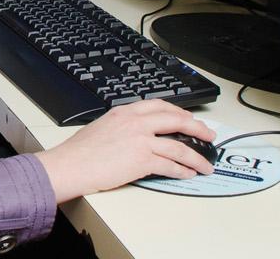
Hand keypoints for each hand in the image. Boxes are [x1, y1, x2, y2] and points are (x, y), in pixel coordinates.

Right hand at [32, 100, 214, 201]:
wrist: (70, 165)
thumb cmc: (80, 152)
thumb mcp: (103, 127)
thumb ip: (123, 127)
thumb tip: (138, 137)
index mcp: (125, 111)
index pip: (160, 105)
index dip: (179, 112)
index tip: (189, 118)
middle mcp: (135, 121)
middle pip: (176, 119)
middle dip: (197, 127)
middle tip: (208, 134)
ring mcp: (141, 139)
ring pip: (179, 145)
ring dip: (196, 156)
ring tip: (205, 164)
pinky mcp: (142, 159)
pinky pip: (170, 164)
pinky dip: (183, 170)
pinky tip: (188, 174)